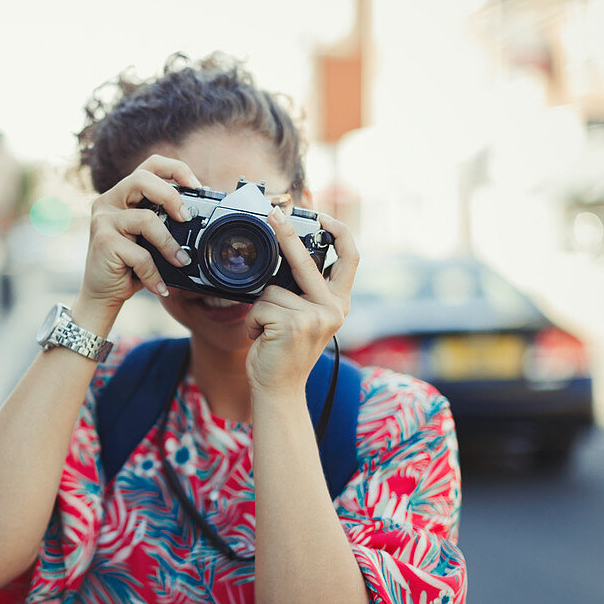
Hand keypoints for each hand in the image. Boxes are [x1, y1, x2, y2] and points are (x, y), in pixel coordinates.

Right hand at [78, 155, 201, 316]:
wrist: (102, 294)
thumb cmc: (129, 265)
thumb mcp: (149, 239)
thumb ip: (164, 222)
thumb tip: (198, 215)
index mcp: (123, 195)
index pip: (150, 165)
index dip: (176, 169)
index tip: (197, 188)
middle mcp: (109, 201)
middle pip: (142, 179)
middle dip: (171, 196)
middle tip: (186, 218)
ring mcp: (104, 220)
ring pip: (146, 218)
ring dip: (169, 244)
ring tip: (180, 261)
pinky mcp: (104, 241)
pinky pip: (140, 254)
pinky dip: (154, 273)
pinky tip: (159, 286)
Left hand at [242, 209, 359, 394]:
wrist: (279, 390)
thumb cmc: (285, 353)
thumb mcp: (305, 319)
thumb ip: (304, 293)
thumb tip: (285, 255)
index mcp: (339, 303)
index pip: (351, 258)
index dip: (339, 232)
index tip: (322, 215)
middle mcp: (333, 309)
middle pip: (307, 261)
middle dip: (287, 234)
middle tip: (274, 213)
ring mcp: (315, 317)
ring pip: (272, 290)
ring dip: (261, 309)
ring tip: (268, 332)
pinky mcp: (292, 325)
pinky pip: (259, 306)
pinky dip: (253, 321)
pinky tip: (262, 338)